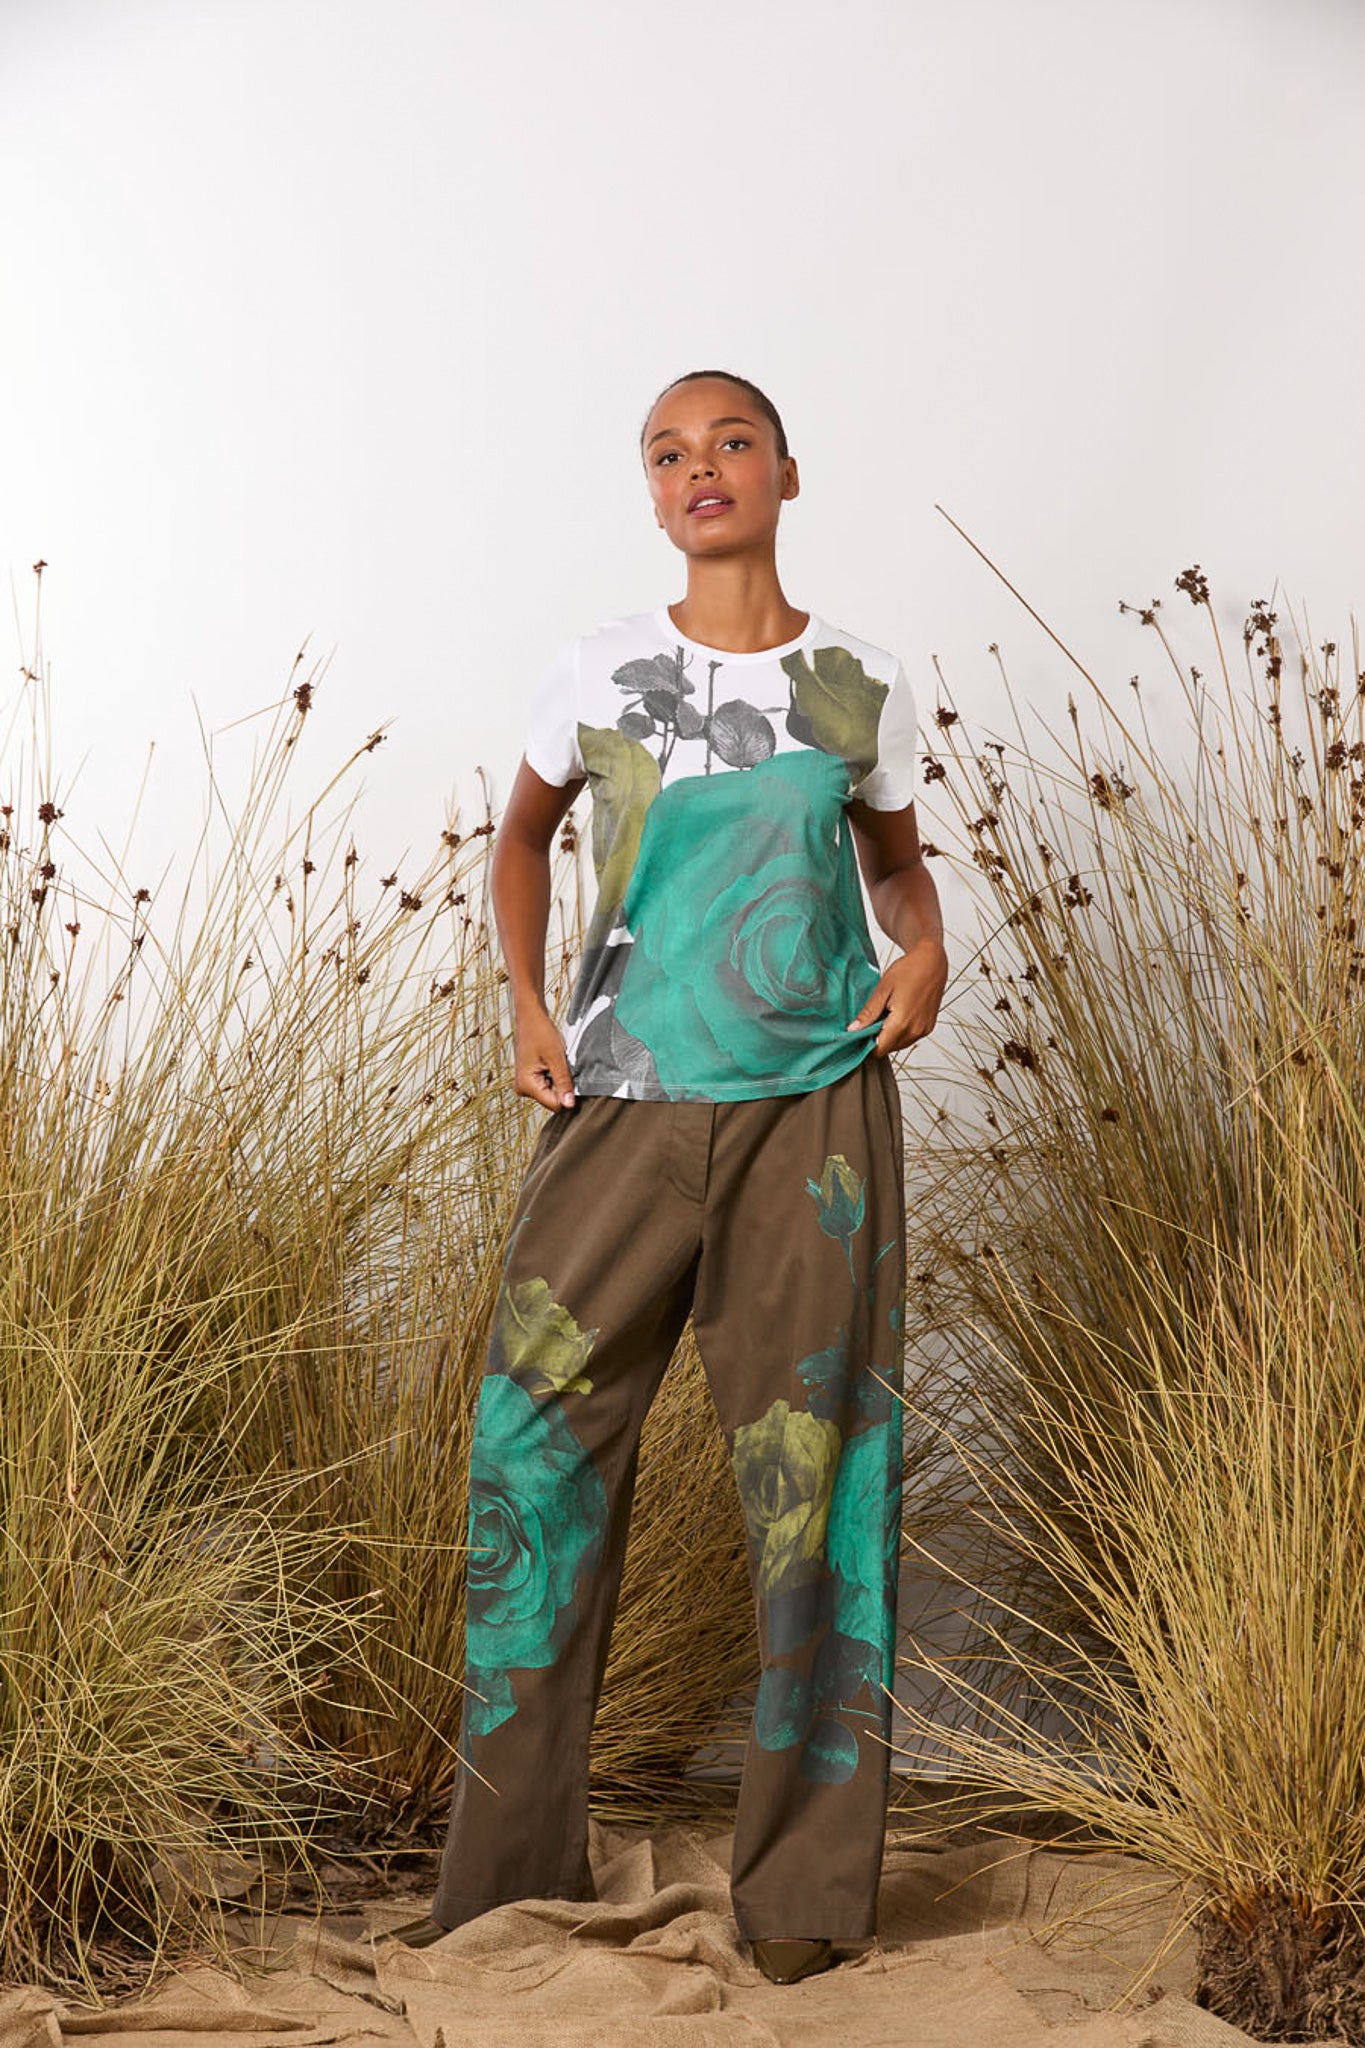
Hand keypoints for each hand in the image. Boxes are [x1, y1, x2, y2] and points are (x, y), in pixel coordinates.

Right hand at [514, 1007, 576, 1109]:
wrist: (530, 1017)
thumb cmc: (540, 1032)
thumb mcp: (556, 1058)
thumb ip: (563, 1083)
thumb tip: (569, 1105)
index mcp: (526, 1085)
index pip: (555, 1104)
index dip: (568, 1095)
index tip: (571, 1077)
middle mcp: (523, 1088)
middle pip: (553, 1099)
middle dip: (563, 1086)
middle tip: (562, 1065)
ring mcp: (525, 1084)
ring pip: (551, 1092)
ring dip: (559, 1080)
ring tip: (556, 1062)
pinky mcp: (529, 1078)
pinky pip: (547, 1084)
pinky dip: (554, 1075)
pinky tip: (553, 1062)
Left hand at [846, 937, 948, 1056]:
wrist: (932, 961)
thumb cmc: (909, 970)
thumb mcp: (883, 989)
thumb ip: (869, 1013)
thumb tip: (854, 1029)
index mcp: (902, 1023)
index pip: (879, 1049)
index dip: (866, 1043)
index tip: (860, 1033)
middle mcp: (915, 1030)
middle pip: (889, 1048)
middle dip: (878, 1039)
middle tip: (872, 1019)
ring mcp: (924, 1030)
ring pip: (900, 1044)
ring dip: (890, 1036)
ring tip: (886, 1014)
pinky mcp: (929, 1027)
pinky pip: (910, 1037)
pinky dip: (901, 1031)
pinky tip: (897, 1015)